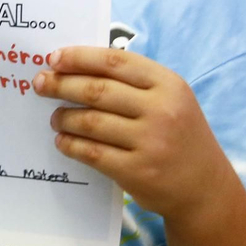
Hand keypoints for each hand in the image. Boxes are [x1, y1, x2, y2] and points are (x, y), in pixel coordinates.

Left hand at [33, 46, 235, 221]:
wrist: (204, 187)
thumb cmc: (179, 135)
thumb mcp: (171, 99)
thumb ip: (134, 82)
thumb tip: (78, 67)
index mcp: (168, 84)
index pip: (115, 61)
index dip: (80, 58)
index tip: (54, 58)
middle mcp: (161, 110)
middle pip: (97, 90)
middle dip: (62, 84)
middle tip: (41, 84)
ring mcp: (150, 142)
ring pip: (91, 122)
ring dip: (64, 117)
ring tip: (54, 117)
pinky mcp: (137, 171)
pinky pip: (93, 153)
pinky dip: (71, 145)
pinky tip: (62, 141)